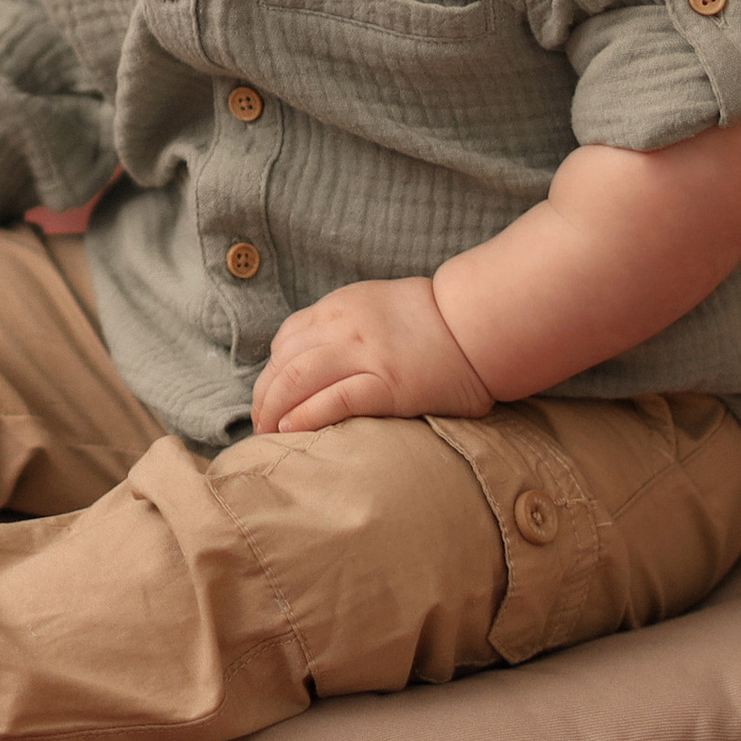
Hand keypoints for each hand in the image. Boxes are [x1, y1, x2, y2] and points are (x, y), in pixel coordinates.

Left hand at [250, 278, 494, 434]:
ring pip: (299, 381)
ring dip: (276, 410)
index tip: (268, 397)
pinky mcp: (389, 384)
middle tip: (260, 425)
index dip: (270, 373)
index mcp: (339, 307)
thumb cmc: (432, 321)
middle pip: (284, 364)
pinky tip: (294, 432)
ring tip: (271, 434)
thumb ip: (341, 325)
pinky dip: (307, 417)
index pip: (286, 341)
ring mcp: (366, 355)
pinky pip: (335, 400)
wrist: (480, 324)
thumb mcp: (374, 305)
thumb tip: (310, 356)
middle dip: (265, 397)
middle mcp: (344, 327)